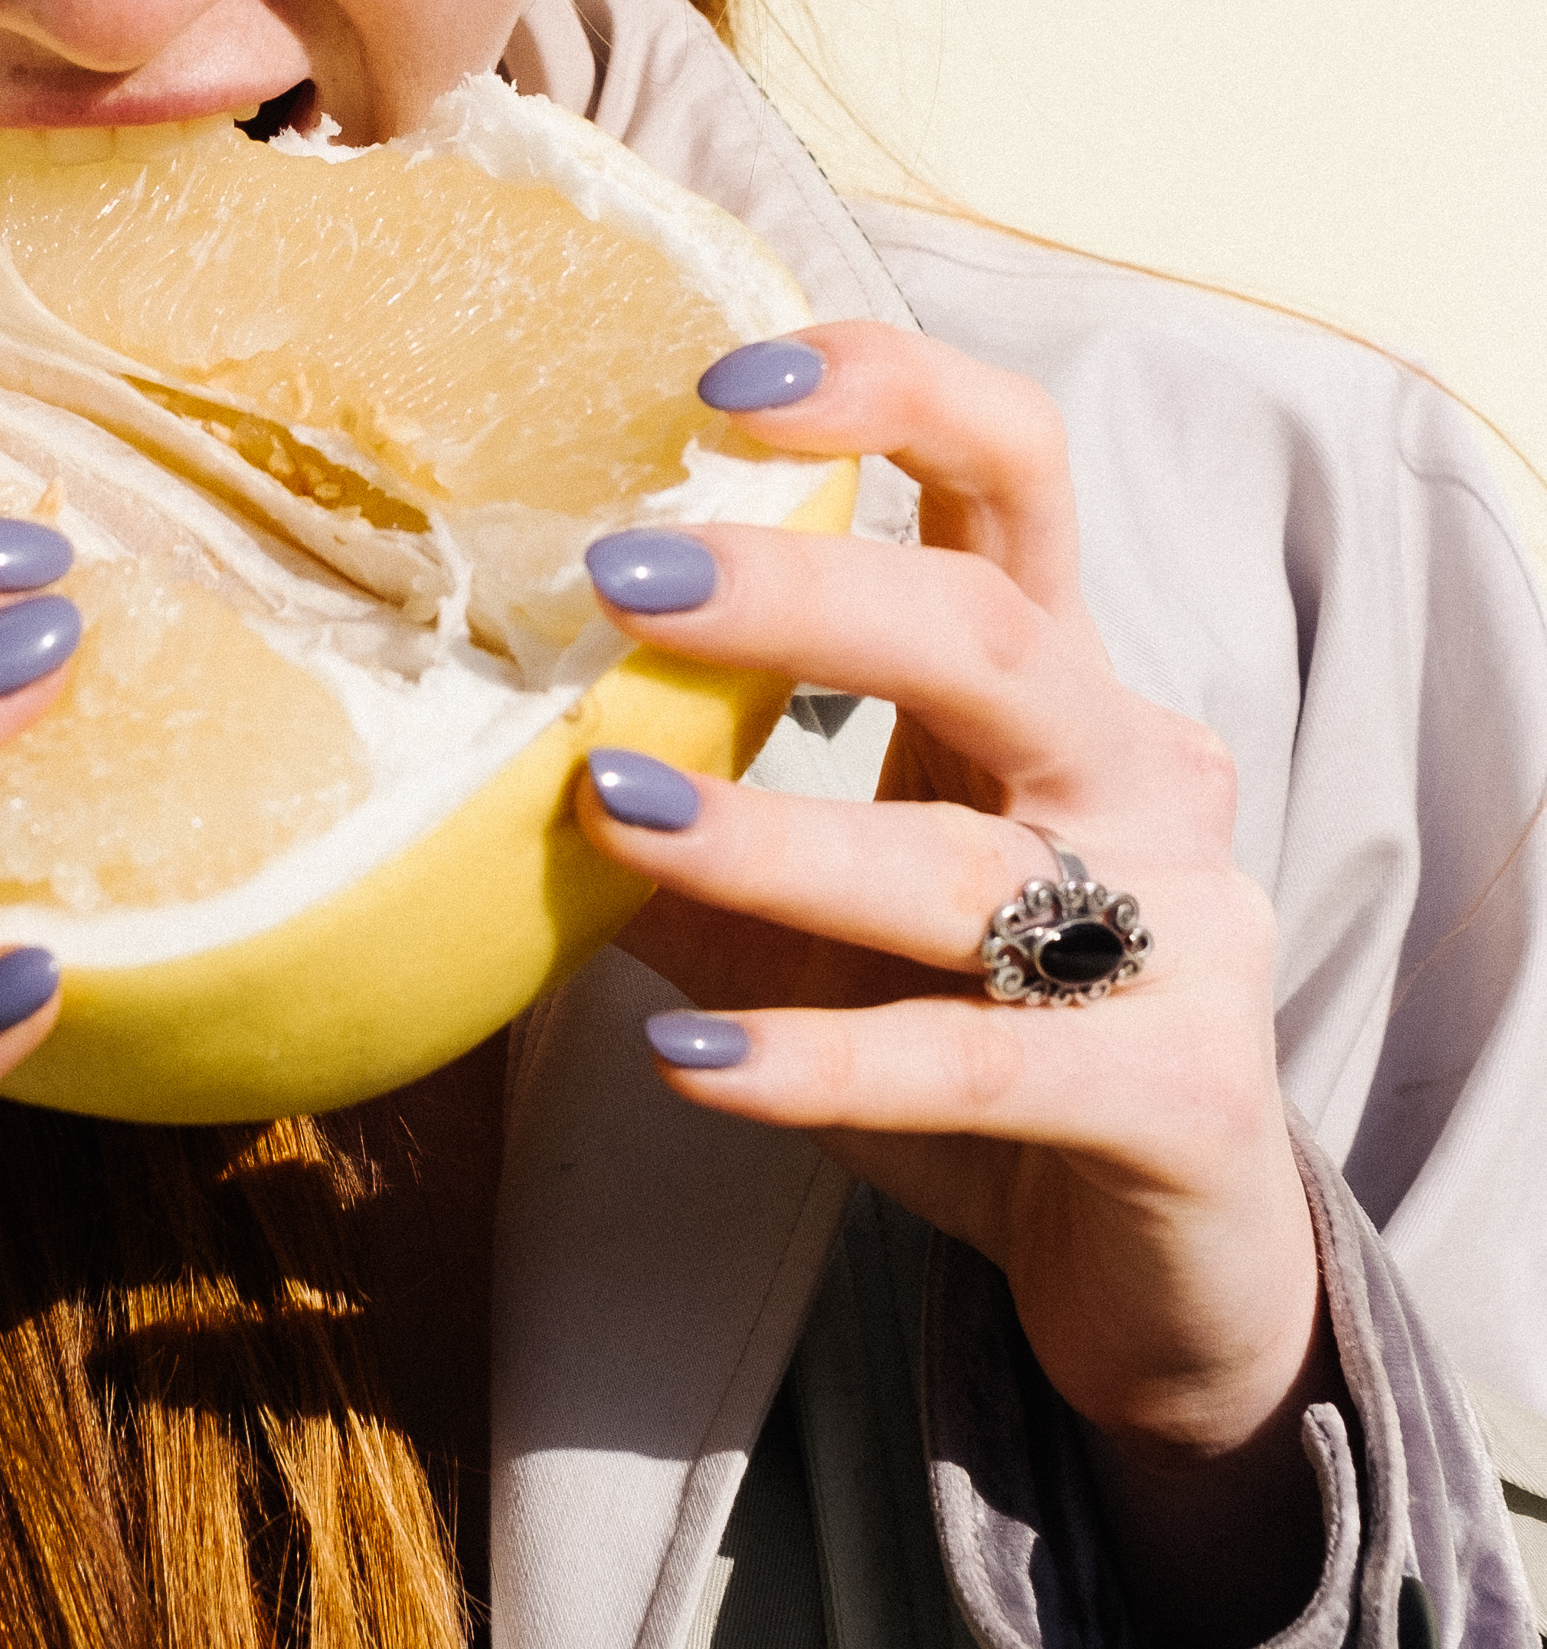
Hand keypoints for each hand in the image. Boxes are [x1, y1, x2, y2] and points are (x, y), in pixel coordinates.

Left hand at [578, 322, 1334, 1648]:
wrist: (1163, 1267)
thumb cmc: (971, 1038)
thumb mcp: (814, 912)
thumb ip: (687, 817)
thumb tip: (470, 744)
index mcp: (1056, 682)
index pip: (1009, 474)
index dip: (888, 396)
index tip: (719, 381)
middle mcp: (1137, 773)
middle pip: (988, 631)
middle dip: (803, 592)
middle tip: (620, 575)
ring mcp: (1178, 932)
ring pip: (963, 858)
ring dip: (773, 836)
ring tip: (609, 815)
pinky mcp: (1176, 1094)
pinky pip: (979, 1062)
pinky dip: (823, 1058)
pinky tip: (691, 1059)